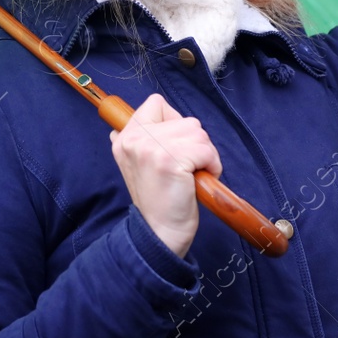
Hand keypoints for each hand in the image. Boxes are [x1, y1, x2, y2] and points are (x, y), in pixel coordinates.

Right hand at [110, 92, 220, 258]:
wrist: (160, 233)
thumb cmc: (159, 200)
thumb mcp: (136, 164)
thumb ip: (139, 139)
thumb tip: (140, 114)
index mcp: (125, 137)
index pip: (156, 103)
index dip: (174, 122)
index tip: (174, 148)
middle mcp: (134, 139)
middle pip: (185, 120)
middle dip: (194, 143)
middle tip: (184, 168)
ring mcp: (151, 147)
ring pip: (198, 133)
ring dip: (204, 155)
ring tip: (190, 175)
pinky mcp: (170, 160)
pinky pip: (206, 149)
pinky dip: (212, 165)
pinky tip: (198, 180)